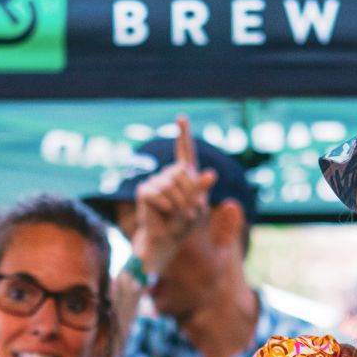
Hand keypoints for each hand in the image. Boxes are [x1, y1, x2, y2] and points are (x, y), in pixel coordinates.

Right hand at [131, 114, 216, 275]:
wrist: (166, 239)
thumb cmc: (183, 222)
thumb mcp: (198, 205)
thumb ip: (203, 189)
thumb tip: (212, 173)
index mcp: (185, 175)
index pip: (185, 151)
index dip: (184, 134)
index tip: (181, 118)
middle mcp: (169, 174)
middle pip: (182, 172)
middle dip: (188, 194)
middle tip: (187, 211)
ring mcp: (156, 180)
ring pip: (171, 185)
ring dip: (178, 204)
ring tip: (175, 214)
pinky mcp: (144, 190)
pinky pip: (158, 193)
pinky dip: (165, 207)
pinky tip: (163, 213)